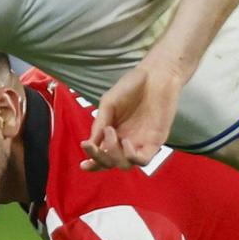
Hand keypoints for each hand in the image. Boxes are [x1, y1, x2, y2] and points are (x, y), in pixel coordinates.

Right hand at [82, 57, 186, 171]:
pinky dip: (131, 156)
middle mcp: (126, 141)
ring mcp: (140, 142)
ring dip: (113, 155)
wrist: (155, 74)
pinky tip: (126, 142)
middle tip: (93, 144)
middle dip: (99, 158)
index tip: (83, 165)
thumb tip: (90, 144)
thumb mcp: (108, 103)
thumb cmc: (131, 86)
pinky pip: (143, 160)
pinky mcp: (155, 142)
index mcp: (113, 133)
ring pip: (125, 165)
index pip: (102, 155)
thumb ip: (99, 123)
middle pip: (111, 163)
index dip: (93, 163)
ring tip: (111, 132)